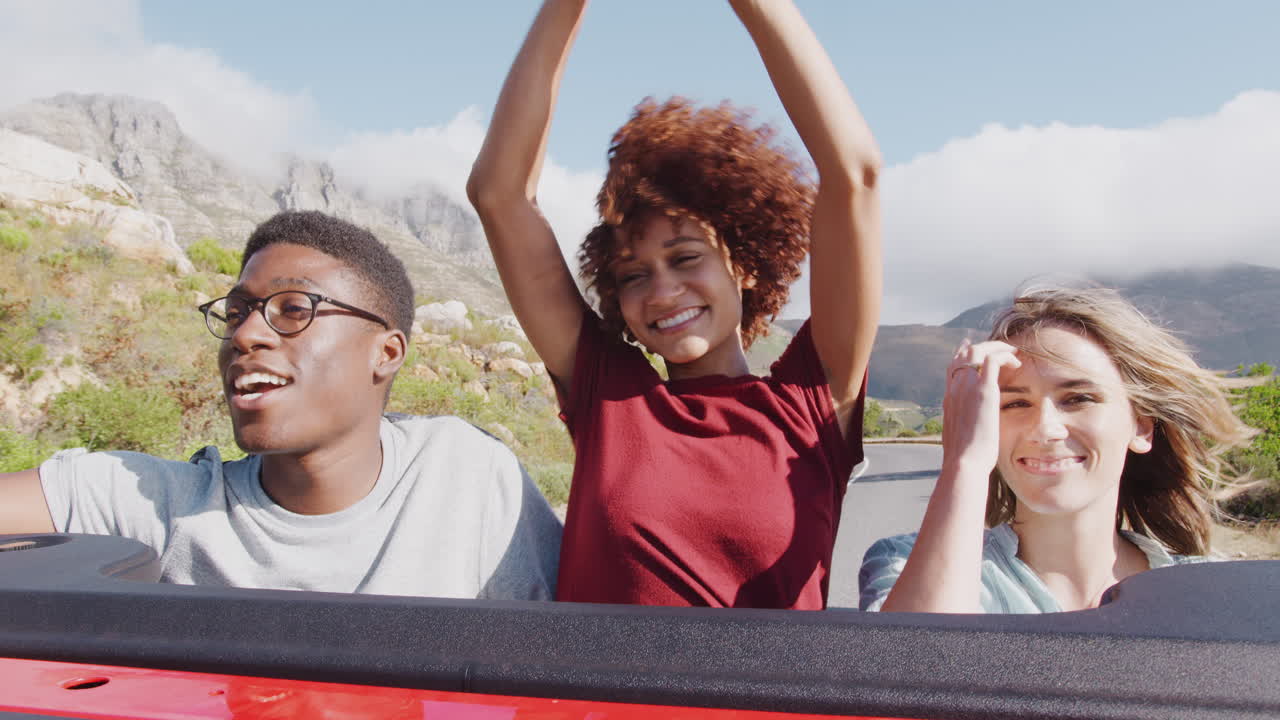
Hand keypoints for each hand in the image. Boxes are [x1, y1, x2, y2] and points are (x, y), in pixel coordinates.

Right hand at [941, 338, 1020, 476]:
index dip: (963, 353)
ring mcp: (967, 387)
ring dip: (997, 347)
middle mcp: (955, 388)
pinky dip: (1006, 356)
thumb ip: (963, 425)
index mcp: (949, 399)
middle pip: (965, 354)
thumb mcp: (960, 436)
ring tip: (1013, 351)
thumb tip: (968, 430)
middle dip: (983, 346)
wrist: (964, 462)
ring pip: (978, 351)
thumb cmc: (965, 458)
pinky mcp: (983, 390)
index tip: (971, 345)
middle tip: (1001, 347)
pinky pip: (993, 359)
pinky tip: (1017, 363)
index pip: (953, 367)